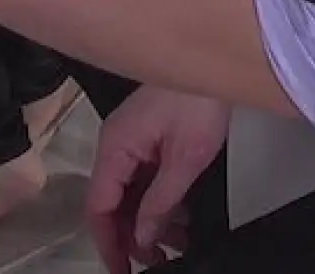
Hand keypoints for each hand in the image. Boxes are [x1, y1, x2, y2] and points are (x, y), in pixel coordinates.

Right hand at [86, 88, 230, 273]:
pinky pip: (145, 178)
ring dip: (148, 221)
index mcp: (116, 148)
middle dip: (130, 236)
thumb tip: (142, 237)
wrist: (216, 60)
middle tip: (154, 263)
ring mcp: (133, 140)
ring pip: (131, 192)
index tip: (122, 271)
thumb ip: (161, 201)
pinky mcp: (150, 137)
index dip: (107, 242)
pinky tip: (180, 219)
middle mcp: (117, 145)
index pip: (98, 206)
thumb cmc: (199, 101)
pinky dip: (159, 201)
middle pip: (112, 202)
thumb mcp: (185, 159)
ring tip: (175, 246)